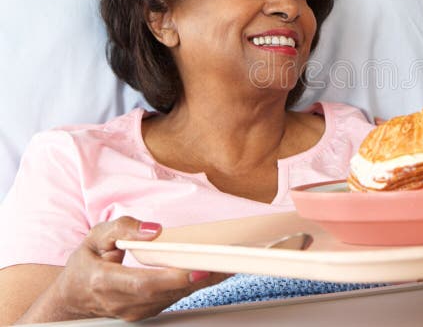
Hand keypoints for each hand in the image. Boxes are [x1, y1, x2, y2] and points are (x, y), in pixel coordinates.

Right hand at [40, 217, 227, 321]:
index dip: (173, 278)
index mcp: (105, 282)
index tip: (198, 267)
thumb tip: (154, 229)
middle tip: (227, 259)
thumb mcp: (94, 238)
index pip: (144, 283)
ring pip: (176, 296)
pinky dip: (197, 284)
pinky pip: (177, 298)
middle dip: (200, 276)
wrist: (74, 297)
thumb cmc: (86, 264)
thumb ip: (123, 228)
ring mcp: (136, 311)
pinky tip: (215, 269)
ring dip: (205, 280)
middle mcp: (122, 302)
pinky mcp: (149, 311)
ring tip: (229, 261)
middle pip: (167, 292)